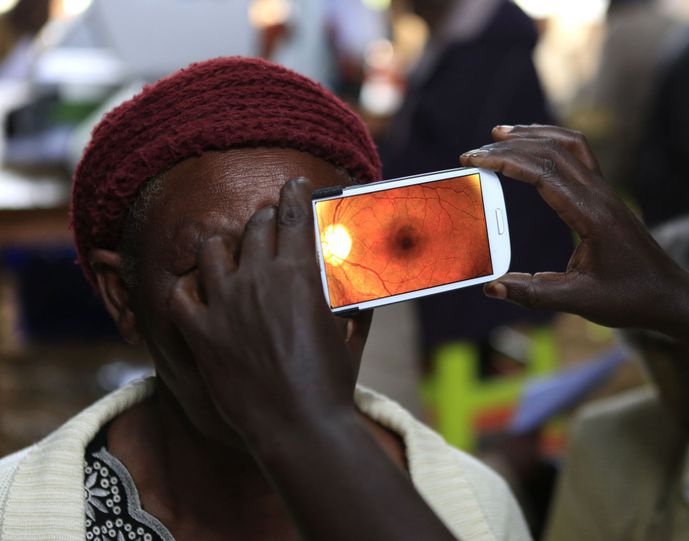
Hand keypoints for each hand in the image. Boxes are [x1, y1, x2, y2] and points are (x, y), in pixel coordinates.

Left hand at [167, 177, 356, 444]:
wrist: (300, 428)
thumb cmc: (331, 382)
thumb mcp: (351, 334)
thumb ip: (355, 300)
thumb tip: (364, 284)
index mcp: (299, 274)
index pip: (294, 215)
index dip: (294, 193)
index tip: (294, 185)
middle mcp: (259, 279)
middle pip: (254, 227)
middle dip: (264, 219)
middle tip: (269, 225)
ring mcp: (225, 304)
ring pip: (212, 249)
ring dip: (223, 246)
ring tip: (231, 255)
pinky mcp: (201, 333)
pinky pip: (180, 294)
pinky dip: (188, 289)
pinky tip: (198, 292)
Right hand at [460, 125, 688, 330]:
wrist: (668, 295)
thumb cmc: (628, 299)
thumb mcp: (578, 302)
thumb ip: (532, 294)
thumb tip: (491, 287)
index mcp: (592, 216)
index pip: (544, 174)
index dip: (506, 162)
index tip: (476, 159)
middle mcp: (600, 196)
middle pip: (552, 152)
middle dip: (510, 147)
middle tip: (474, 152)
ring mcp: (605, 192)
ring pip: (569, 145)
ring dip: (533, 134)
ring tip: (500, 133)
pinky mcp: (604, 196)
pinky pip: (579, 155)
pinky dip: (552, 142)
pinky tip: (534, 147)